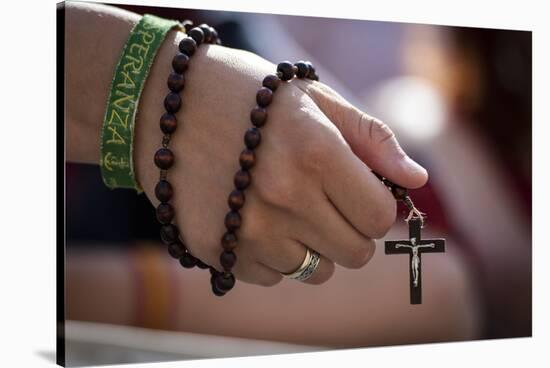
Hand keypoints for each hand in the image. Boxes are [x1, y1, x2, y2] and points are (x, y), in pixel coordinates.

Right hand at [134, 34, 427, 285]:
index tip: (358, 193)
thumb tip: (415, 180)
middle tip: (325, 200)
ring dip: (310, 245)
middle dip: (349, 230)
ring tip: (282, 206)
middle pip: (354, 253)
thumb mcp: (313, 98)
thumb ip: (371, 138)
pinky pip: (271, 276)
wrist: (161, 103)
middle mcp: (284, 197)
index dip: (374, 207)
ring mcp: (247, 230)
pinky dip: (271, 254)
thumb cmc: (245, 95)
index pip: (378, 217)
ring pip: (314, 271)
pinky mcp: (217, 250)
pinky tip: (250, 216)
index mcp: (316, 153)